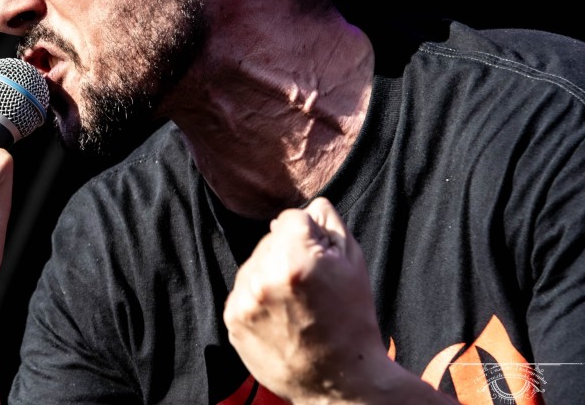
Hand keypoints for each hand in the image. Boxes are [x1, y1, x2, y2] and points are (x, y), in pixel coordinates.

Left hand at [222, 197, 391, 402]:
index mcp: (296, 258)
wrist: (338, 380)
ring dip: (269, 274)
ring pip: (253, 263)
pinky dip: (257, 297)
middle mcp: (264, 276)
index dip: (309, 235)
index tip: (319, 258)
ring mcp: (244, 300)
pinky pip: (241, 290)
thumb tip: (309, 205)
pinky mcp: (232, 320)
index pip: (289, 218)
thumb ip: (329, 223)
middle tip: (309, 285)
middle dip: (286, 253)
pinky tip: (278, 315)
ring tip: (294, 303)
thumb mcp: (353, 263)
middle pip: (268, 239)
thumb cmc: (351, 319)